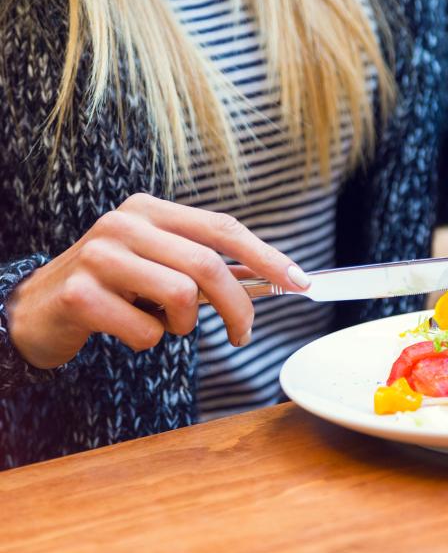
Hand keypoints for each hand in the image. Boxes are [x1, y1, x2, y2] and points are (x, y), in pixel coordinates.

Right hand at [6, 193, 310, 368]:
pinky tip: (128, 330)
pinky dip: (149, 342)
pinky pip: (146, 331)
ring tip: (162, 323)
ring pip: (181, 297)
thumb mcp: (158, 265)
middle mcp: (125, 223)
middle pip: (208, 265)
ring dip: (183, 325)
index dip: (266, 255)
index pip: (222, 228)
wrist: (42, 307)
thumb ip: (203, 266)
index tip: (299, 282)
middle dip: (238, 307)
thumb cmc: (116, 287)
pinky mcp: (81, 294)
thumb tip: (269, 279)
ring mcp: (100, 255)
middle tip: (242, 334)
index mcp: (151, 210)